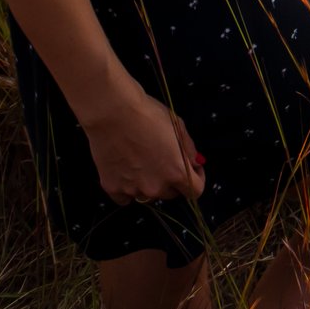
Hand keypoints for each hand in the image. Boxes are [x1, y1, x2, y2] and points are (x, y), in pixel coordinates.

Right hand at [83, 77, 206, 205]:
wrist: (112, 111)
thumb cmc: (147, 114)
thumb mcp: (178, 125)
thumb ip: (189, 149)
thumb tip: (195, 164)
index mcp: (177, 172)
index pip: (195, 191)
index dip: (196, 179)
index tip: (191, 168)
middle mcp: (157, 187)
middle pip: (170, 193)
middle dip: (170, 179)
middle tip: (160, 160)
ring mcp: (134, 190)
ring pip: (147, 195)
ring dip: (148, 184)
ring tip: (139, 162)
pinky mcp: (112, 188)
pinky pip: (124, 197)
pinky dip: (126, 188)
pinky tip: (124, 171)